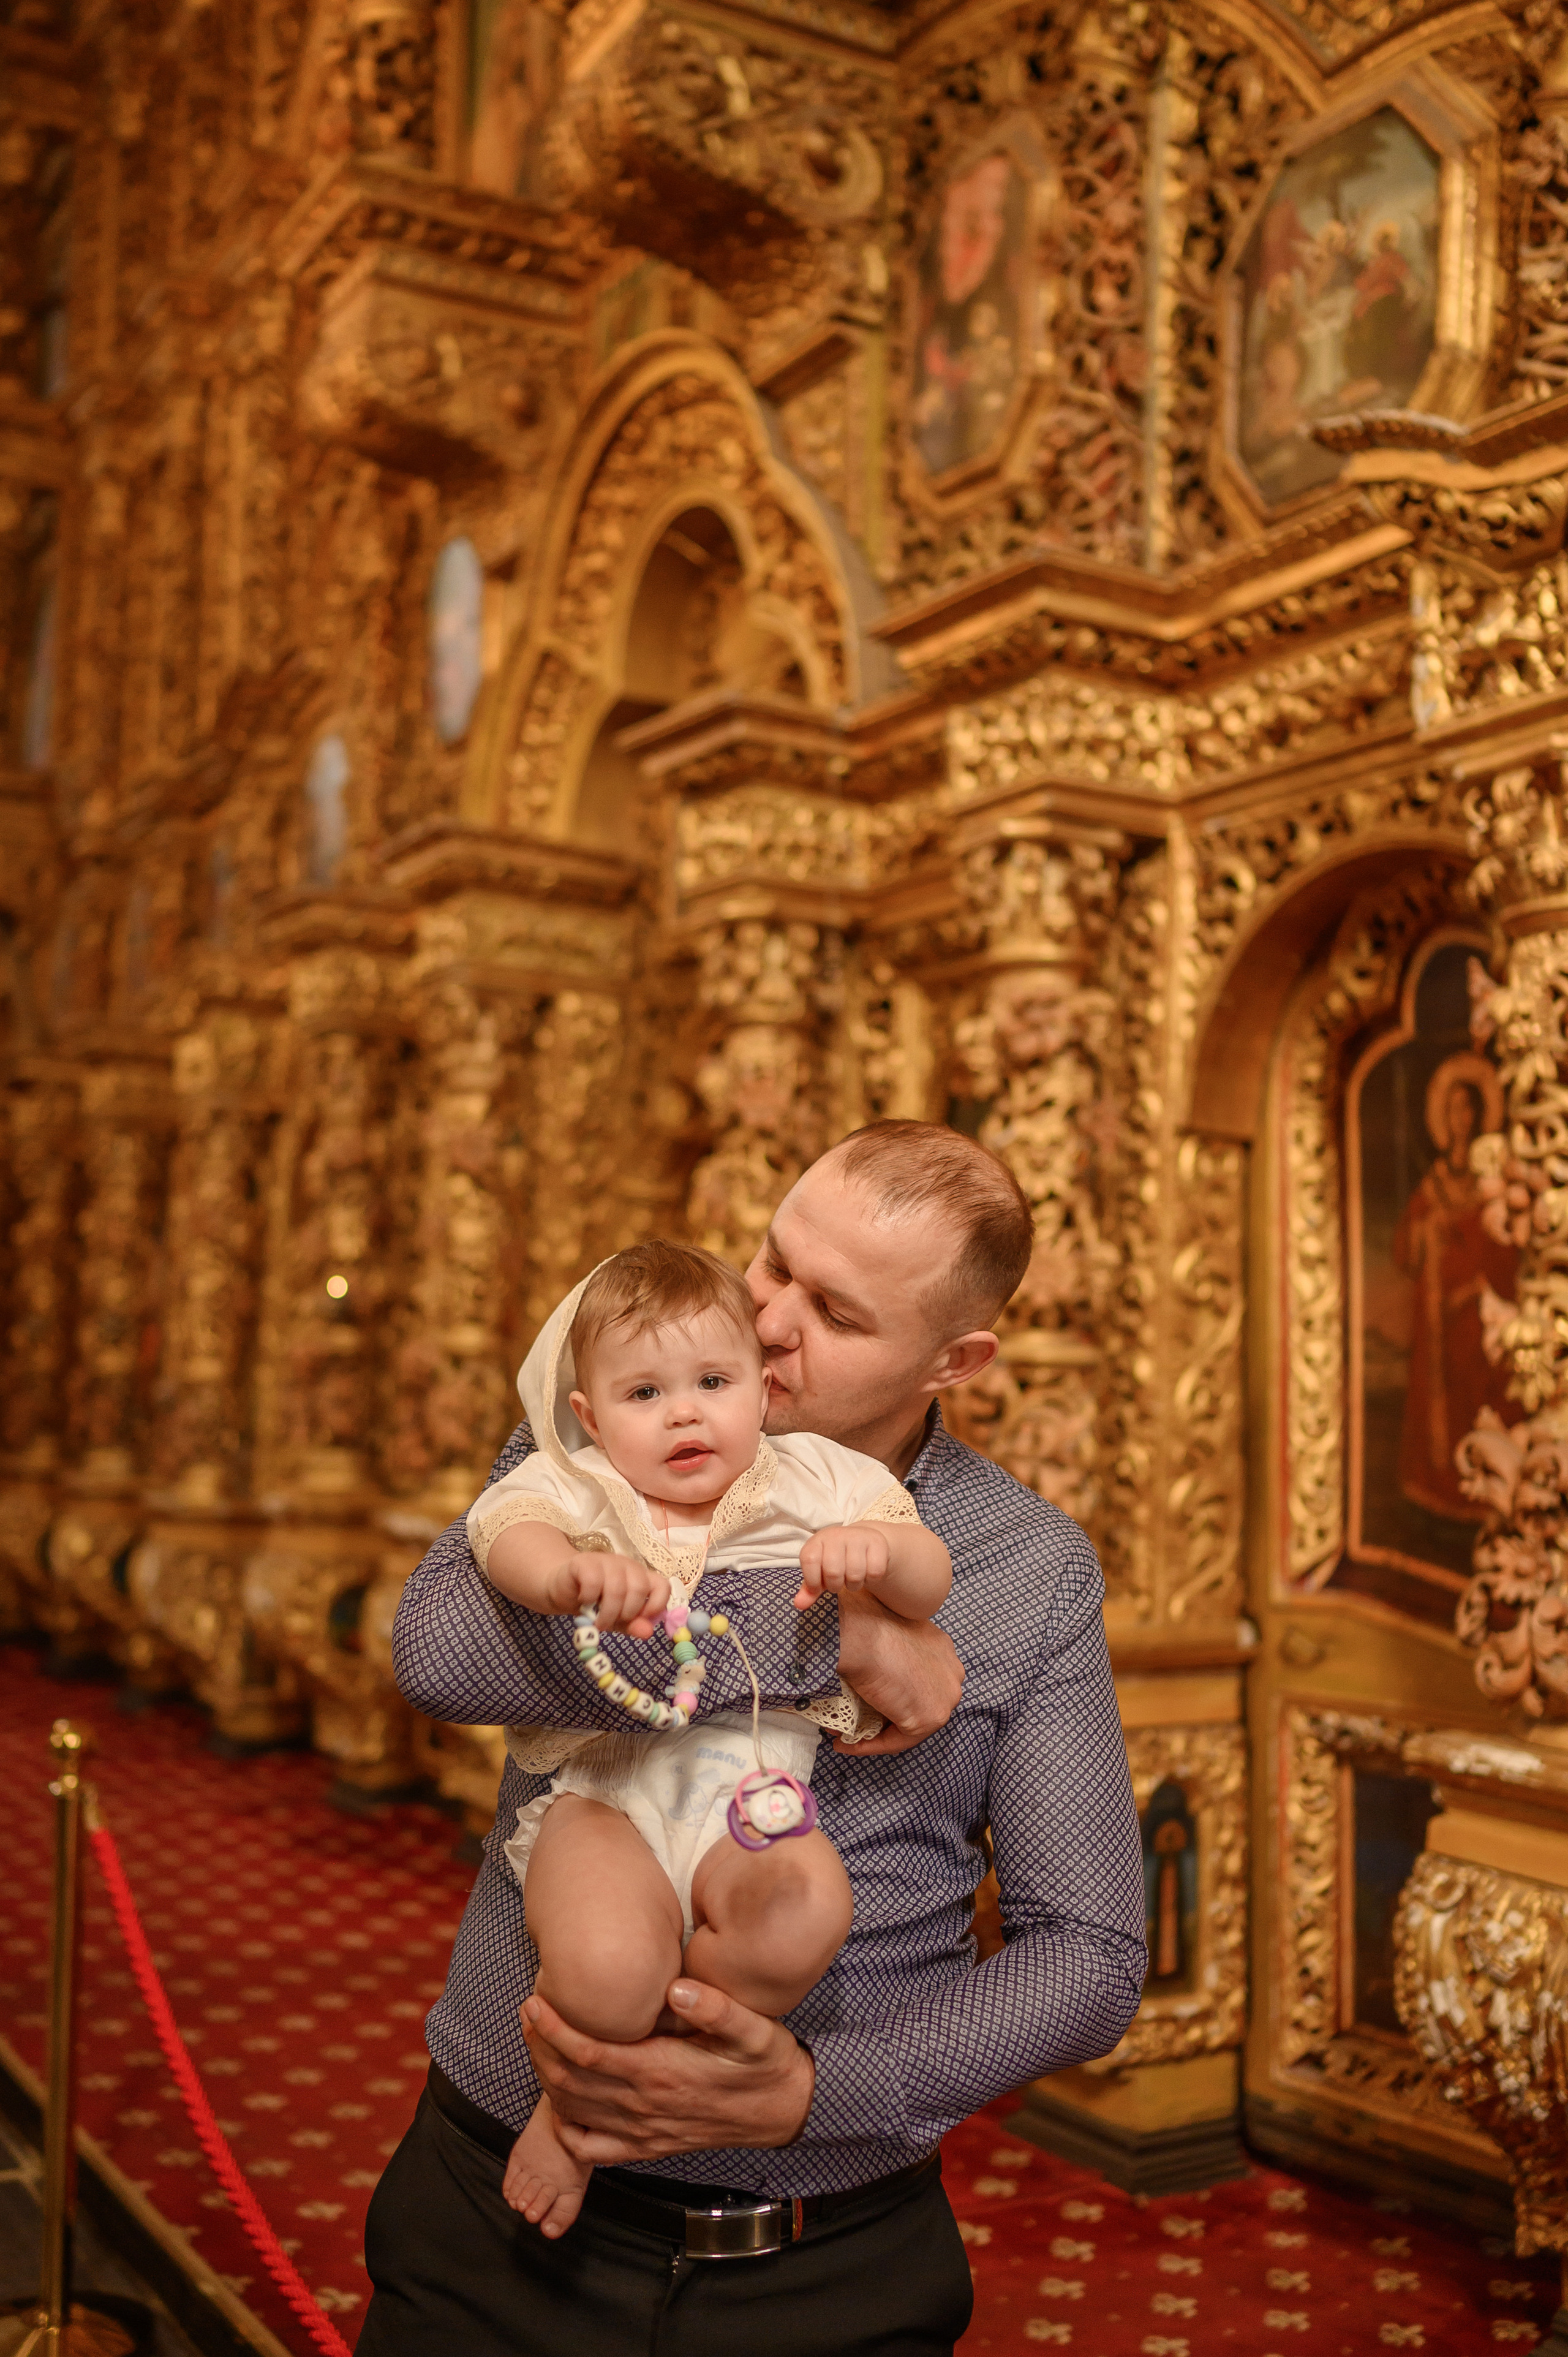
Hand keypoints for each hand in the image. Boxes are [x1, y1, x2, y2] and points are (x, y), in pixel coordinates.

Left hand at [520, 1980, 814, 2164]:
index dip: (554, 2029)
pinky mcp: (647, 2148)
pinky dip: (567, 2128)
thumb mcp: (753, 2028)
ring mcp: (643, 2132)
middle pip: (570, 2082)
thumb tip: (677, 1987)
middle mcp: (644, 2106)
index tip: (535, 2002)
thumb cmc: (765, 2062)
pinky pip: (592, 2149)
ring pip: (575, 2111)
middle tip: (527, 2012)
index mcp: (662, 2072)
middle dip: (540, 2047)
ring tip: (536, 2043)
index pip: (589, 2053)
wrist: (783, 2111)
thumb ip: (716, 2008)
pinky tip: (560, 2103)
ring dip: (547, 2079)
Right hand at [544, 1550, 669, 1638]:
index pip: (662, 1585)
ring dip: (607, 1612)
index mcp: (640, 1577)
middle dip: (627, 1612)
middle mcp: (627, 1565)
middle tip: (611, 1623)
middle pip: (639, 1587)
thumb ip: (633, 1624)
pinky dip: (589, 1597)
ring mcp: (606, 1561)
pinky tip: (584, 1601)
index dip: (656, 1604)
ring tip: (598, 1622)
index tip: (641, 1619)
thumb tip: (647, 1632)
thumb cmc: (594, 1604)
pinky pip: (593, 1580)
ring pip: (617, 1587)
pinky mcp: (584, 1562)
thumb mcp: (616, 1619)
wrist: (562, 1590)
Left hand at [795, 1524, 891, 1609]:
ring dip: (854, 1585)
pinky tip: (867, 1572)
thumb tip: (799, 1604)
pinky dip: (871, 1580)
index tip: (818, 1587)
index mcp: (817, 1540)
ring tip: (852, 1577)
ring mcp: (858, 1537)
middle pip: (833, 1571)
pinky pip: (875, 1572)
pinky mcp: (877, 1542)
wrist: (863, 1542)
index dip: (812, 1580)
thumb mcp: (820, 1573)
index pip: (809, 1560)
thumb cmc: (836, 1560)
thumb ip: (809, 1589)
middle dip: (836, 1585)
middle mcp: (836, 1535)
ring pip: (855, 1574)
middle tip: (839, 1582)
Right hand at [832, 1591, 962, 1754]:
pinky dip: (871, 1745)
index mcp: (942, 1648)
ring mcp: (945, 1696)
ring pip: (910, 1723)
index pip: (921, 1680)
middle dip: (889, 1714)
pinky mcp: (930, 1718)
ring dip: (876, 1732)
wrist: (861, 1634)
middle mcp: (952, 1672)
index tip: (869, 1697)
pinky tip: (846, 1744)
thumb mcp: (884, 1631)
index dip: (894, 1693)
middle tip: (857, 1719)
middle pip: (919, 1702)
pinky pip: (898, 1740)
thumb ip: (888, 1649)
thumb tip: (867, 1665)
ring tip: (845, 1736)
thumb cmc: (864, 1623)